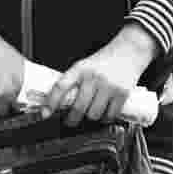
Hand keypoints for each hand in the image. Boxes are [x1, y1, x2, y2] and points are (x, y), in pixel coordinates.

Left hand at [43, 25, 158, 126]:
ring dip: (90, 118)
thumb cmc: (103, 61)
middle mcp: (93, 77)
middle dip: (71, 119)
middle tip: (69, 122)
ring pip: (93, 114)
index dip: (51, 102)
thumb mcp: (84, 65)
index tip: (44, 114)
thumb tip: (59, 102)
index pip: (61, 87)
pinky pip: (110, 115)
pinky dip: (105, 119)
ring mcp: (108, 86)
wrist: (128, 51)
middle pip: (78, 107)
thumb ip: (73, 81)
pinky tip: (103, 114)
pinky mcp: (122, 94)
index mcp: (80, 69)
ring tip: (89, 114)